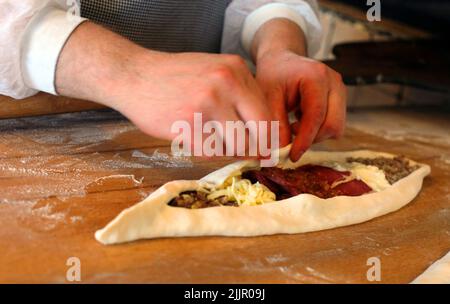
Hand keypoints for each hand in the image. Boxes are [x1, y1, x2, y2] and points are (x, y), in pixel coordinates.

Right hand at [56, 22, 271, 155]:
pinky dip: (206, 152)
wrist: (133, 75)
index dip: (267, 137)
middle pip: (258, 133)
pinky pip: (211, 152)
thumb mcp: (214, 71)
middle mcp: (226, 83)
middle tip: (249, 156)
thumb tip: (264, 131)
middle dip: (254, 149)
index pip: (266, 113)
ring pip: (236, 146)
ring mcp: (207, 103)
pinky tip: (194, 139)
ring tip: (212, 141)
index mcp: (236, 69)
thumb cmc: (175, 78)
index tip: (265, 150)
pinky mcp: (188, 124)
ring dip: (227, 151)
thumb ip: (239, 94)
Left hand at [256, 50, 346, 160]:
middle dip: (312, 138)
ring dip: (314, 134)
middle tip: (289, 137)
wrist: (281, 61)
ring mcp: (340, 90)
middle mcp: (334, 82)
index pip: (316, 116)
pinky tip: (301, 120)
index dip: (305, 139)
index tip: (292, 155)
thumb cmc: (273, 75)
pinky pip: (334, 124)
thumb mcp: (267, 97)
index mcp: (316, 77)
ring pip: (336, 127)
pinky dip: (317, 129)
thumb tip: (281, 150)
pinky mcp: (340, 99)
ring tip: (293, 124)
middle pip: (333, 124)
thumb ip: (275, 123)